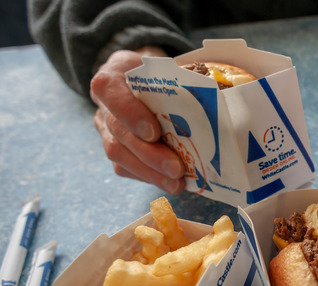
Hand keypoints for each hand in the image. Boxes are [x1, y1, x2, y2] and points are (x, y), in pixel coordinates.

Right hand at [90, 47, 184, 193]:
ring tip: (176, 183)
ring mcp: (105, 128)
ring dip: (150, 172)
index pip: (110, 90)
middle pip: (119, 132)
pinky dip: (149, 177)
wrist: (143, 82)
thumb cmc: (158, 75)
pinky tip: (170, 183)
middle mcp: (103, 104)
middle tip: (176, 169)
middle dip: (149, 154)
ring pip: (119, 154)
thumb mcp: (166, 69)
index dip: (130, 114)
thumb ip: (180, 81)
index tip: (153, 133)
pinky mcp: (114, 148)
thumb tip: (213, 97)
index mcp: (113, 76)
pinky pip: (126, 167)